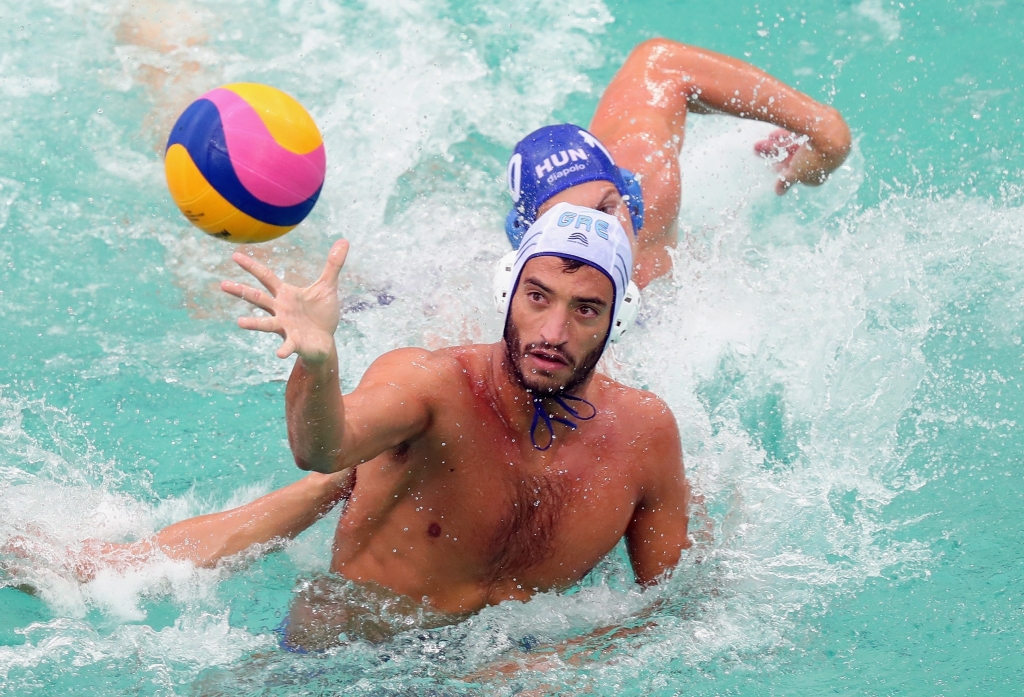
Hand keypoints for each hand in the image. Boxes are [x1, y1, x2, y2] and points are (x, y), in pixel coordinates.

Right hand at [221, 240, 349, 362]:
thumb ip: (333, 265)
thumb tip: (344, 241)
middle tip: (222, 284)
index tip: (235, 256)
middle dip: (240, 292)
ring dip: (254, 323)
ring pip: (266, 323)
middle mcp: (280, 310)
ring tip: (240, 322)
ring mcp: (285, 327)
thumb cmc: (321, 314)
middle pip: (257, 298)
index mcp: (286, 295)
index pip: (266, 277)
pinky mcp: (295, 342)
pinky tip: (279, 353)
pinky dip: (284, 349)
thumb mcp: (328, 287)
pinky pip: (287, 345)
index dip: (251, 266)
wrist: (325, 340)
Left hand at [755, 128, 841, 194]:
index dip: (784, 168)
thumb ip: (786, 181)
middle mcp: (827, 154)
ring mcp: (826, 138)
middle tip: (756, 149)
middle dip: (775, 153)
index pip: (801, 170)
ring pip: (796, 141)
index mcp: (825, 169)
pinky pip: (801, 130)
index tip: (770, 165)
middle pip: (796, 154)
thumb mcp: (796, 173)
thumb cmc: (814, 157)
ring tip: (758, 143)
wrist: (829, 131)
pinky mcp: (822, 122)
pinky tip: (772, 134)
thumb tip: (779, 192)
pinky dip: (786, 133)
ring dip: (777, 143)